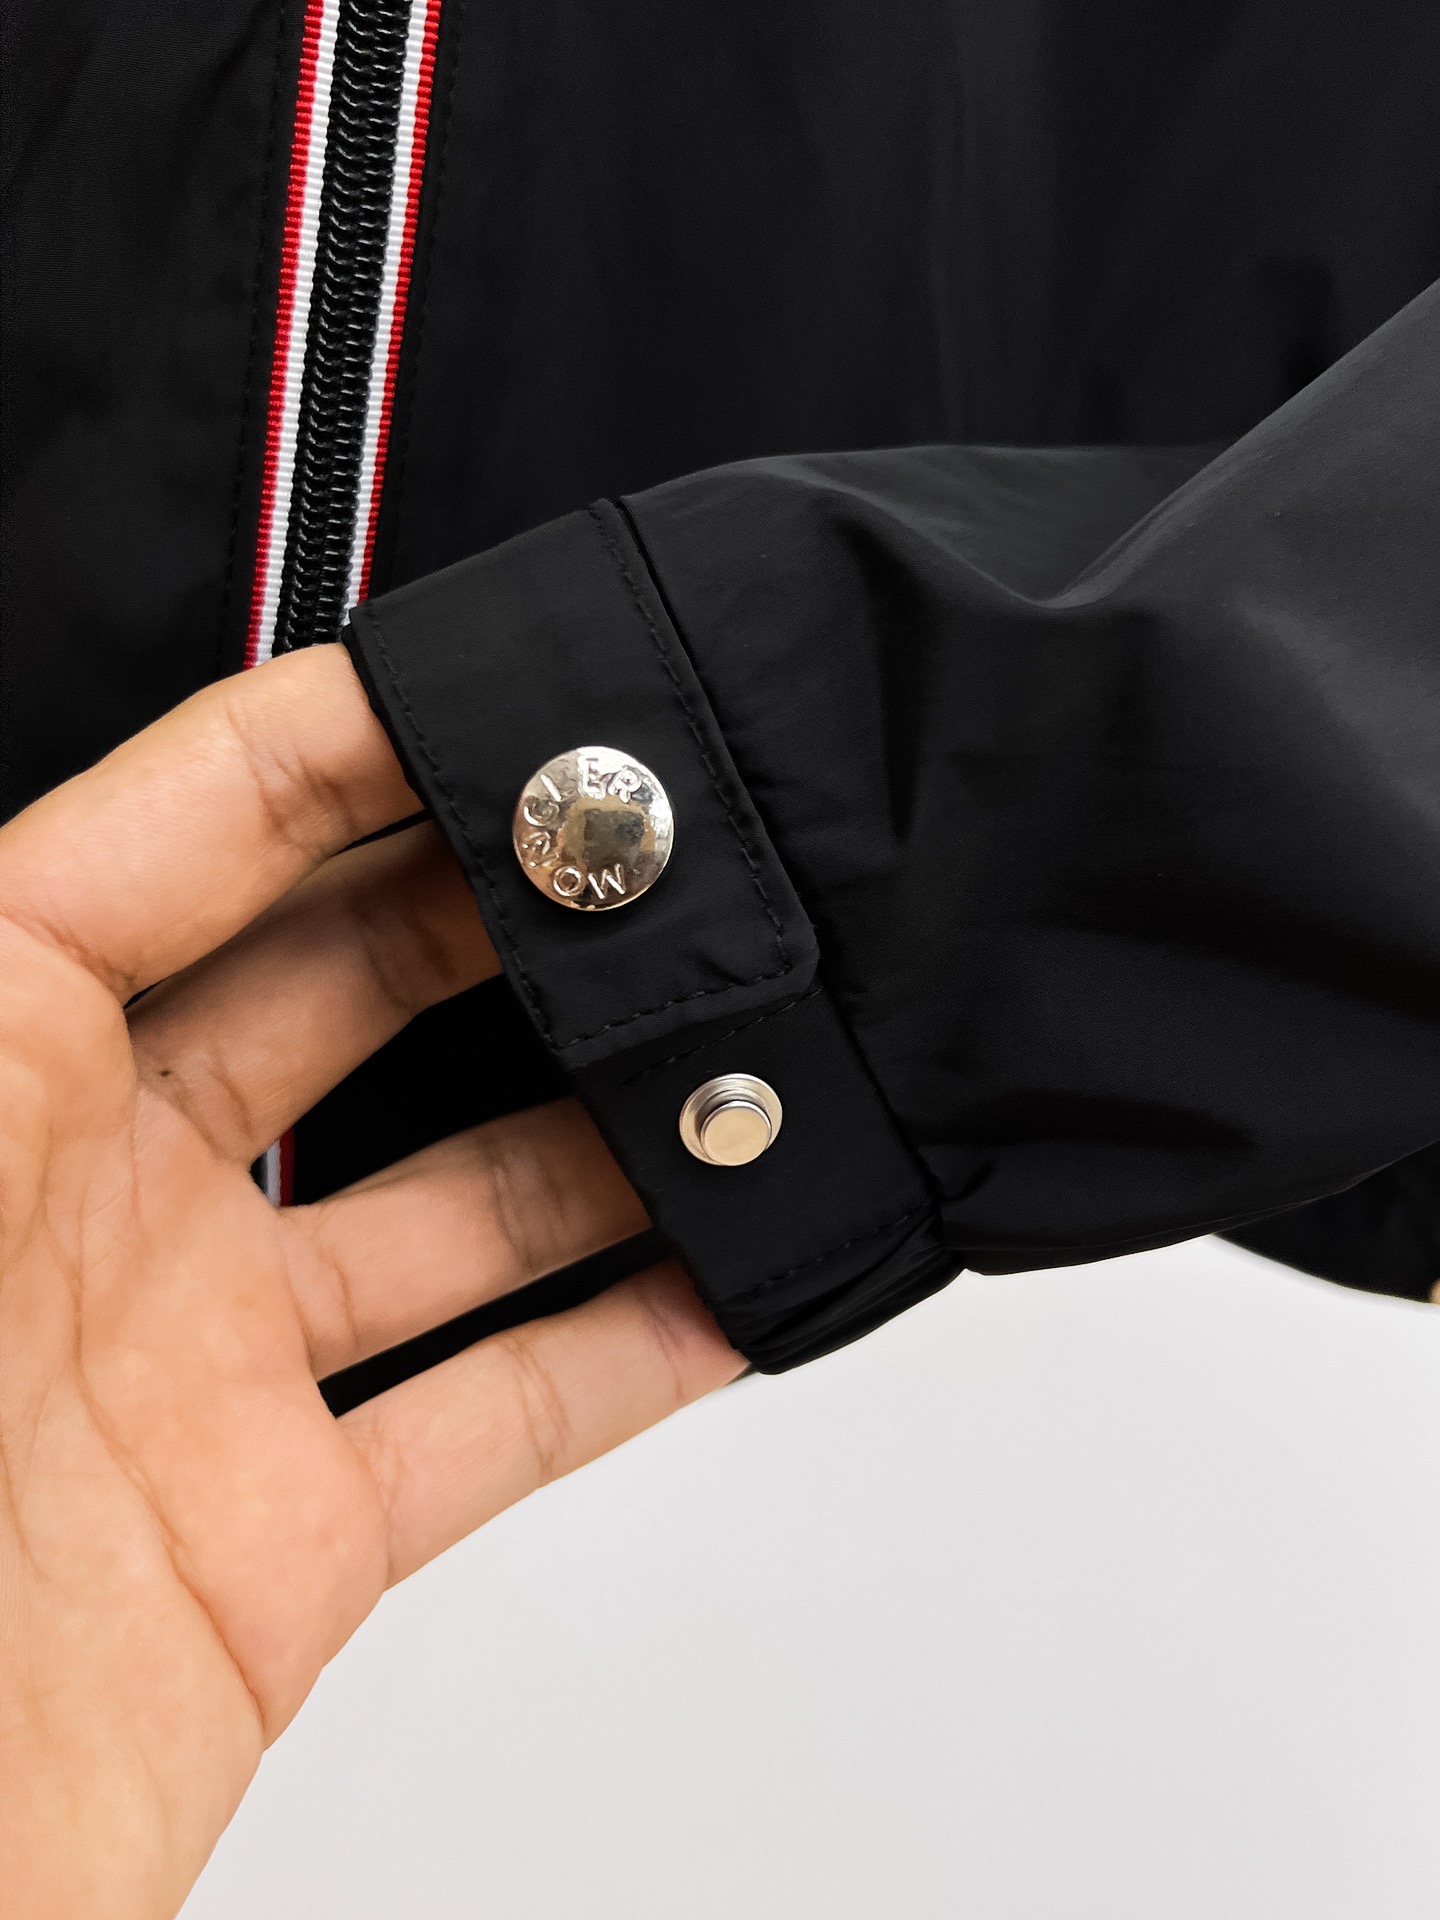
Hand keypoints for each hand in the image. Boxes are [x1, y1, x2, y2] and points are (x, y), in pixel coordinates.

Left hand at [0, 647, 741, 1919]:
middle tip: (663, 853)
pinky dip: (628, 1354)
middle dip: (508, 909)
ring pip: (456, 1201)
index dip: (346, 740)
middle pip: (347, 995)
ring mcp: (197, 1373)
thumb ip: (8, 958)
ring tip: (738, 1051)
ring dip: (603, 1127)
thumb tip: (153, 792)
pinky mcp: (278, 1544)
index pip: (185, 842)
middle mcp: (92, 1208)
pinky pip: (494, 1416)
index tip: (510, 688)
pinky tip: (733, 1283)